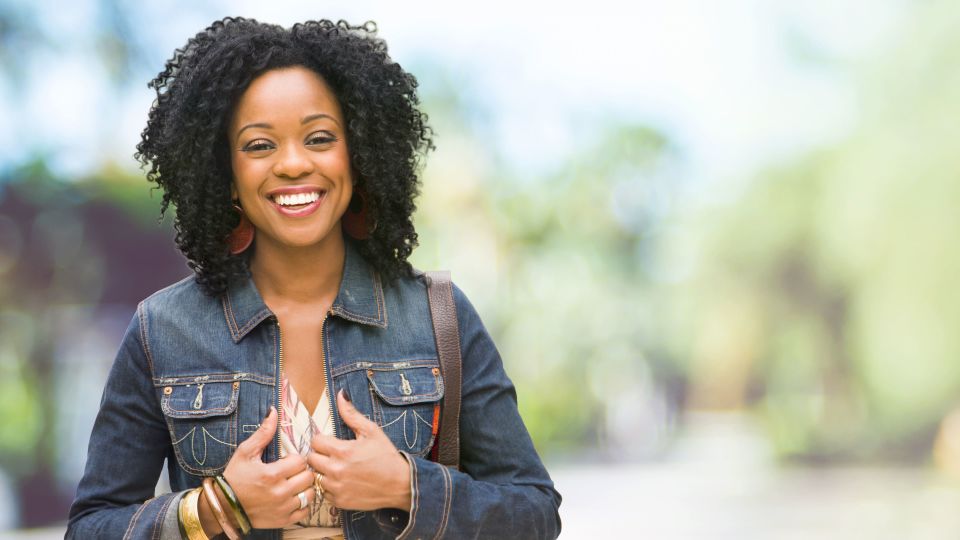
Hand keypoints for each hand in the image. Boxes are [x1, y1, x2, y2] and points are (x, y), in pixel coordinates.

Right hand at [220, 407, 315, 528]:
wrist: (224, 506)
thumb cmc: (234, 478)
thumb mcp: (245, 452)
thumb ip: (263, 433)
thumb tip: (273, 412)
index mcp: (272, 474)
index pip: (300, 461)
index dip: (296, 459)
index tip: (288, 460)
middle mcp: (280, 492)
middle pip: (308, 477)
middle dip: (303, 472)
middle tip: (293, 472)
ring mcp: (283, 508)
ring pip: (310, 494)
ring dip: (305, 487)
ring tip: (295, 484)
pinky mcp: (283, 520)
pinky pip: (305, 511)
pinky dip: (303, 504)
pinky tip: (293, 497)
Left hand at [306, 390, 411, 510]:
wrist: (400, 485)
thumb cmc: (386, 456)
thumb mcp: (372, 431)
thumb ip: (351, 414)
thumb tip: (340, 394)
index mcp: (342, 451)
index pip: (315, 442)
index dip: (322, 440)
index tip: (331, 442)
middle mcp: (336, 470)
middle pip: (311, 459)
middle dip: (320, 454)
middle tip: (333, 455)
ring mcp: (336, 488)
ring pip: (315, 476)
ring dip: (323, 471)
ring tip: (337, 468)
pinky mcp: (339, 501)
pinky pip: (324, 492)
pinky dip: (330, 487)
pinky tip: (342, 481)